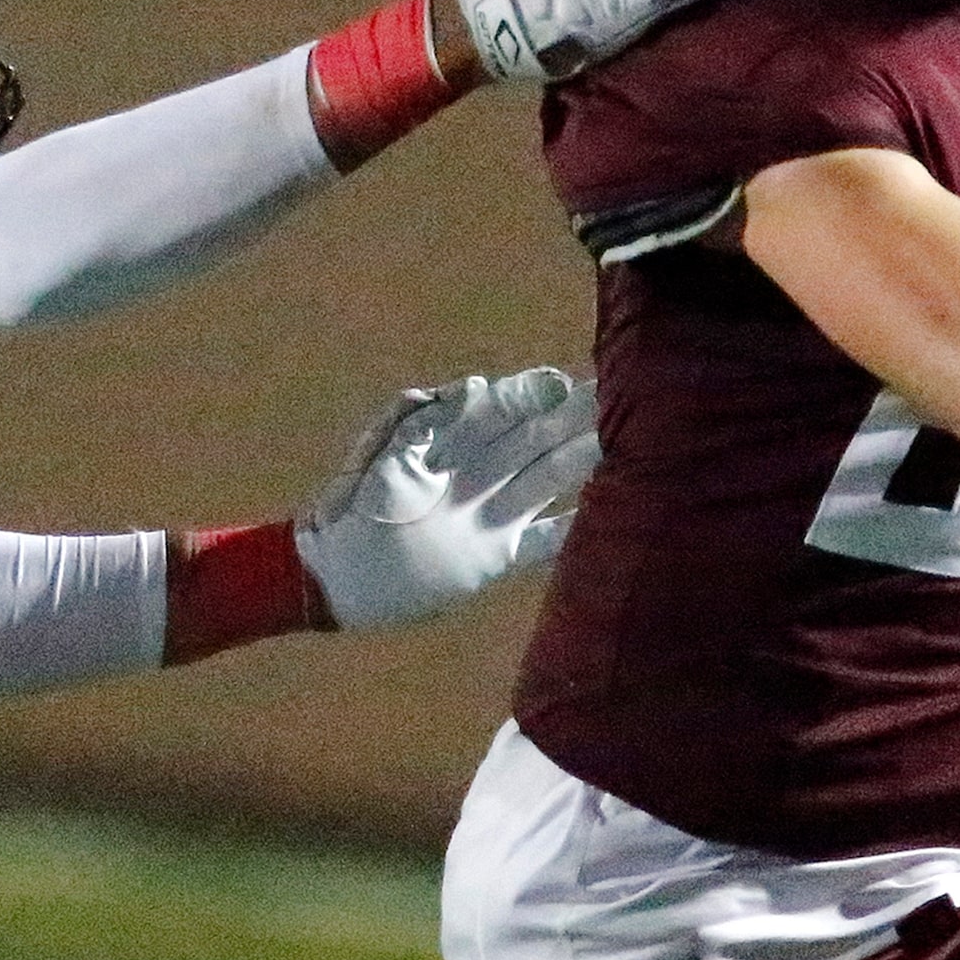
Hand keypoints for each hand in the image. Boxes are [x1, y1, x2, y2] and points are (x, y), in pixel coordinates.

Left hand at [295, 368, 598, 628]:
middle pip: (535, 440)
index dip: (529, 395)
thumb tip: (474, 387)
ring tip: (621, 442)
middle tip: (616, 398)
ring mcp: (492, 515)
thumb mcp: (381, 457)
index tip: (558, 384)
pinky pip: (544, 542)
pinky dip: (573, 530)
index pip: (500, 410)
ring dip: (583, 461)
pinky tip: (610, 515)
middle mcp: (480, 473)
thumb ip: (424, 421)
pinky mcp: (496, 557)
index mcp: (451, 443)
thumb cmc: (351, 507)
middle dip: (573, 419)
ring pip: (548, 480)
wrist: (338, 574)